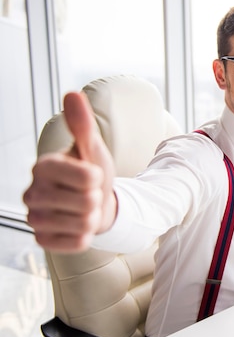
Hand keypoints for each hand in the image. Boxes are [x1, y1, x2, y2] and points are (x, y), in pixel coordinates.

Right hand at [23, 92, 116, 252]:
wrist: (93, 205)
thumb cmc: (91, 174)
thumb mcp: (92, 148)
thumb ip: (82, 125)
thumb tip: (73, 94)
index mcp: (43, 166)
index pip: (88, 177)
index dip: (98, 178)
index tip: (91, 175)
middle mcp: (32, 192)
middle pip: (87, 202)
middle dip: (96, 198)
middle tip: (89, 194)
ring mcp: (35, 218)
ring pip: (84, 223)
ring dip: (92, 218)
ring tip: (85, 209)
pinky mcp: (42, 240)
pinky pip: (76, 243)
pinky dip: (85, 236)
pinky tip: (77, 226)